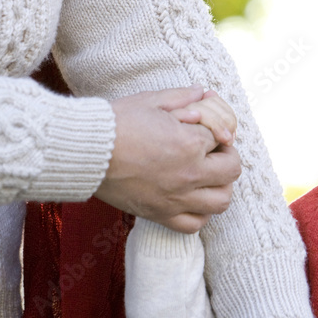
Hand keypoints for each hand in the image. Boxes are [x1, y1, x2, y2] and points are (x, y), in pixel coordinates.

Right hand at [96, 86, 240, 231]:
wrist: (86, 152)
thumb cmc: (116, 122)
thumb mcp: (151, 100)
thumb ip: (182, 97)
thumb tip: (202, 92)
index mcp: (189, 143)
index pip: (221, 135)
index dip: (214, 126)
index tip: (202, 125)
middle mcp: (188, 174)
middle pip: (231, 170)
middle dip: (227, 155)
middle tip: (214, 149)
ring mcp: (175, 198)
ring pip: (221, 201)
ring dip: (221, 186)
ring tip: (209, 175)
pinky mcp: (159, 214)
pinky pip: (194, 224)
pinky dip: (201, 212)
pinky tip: (193, 198)